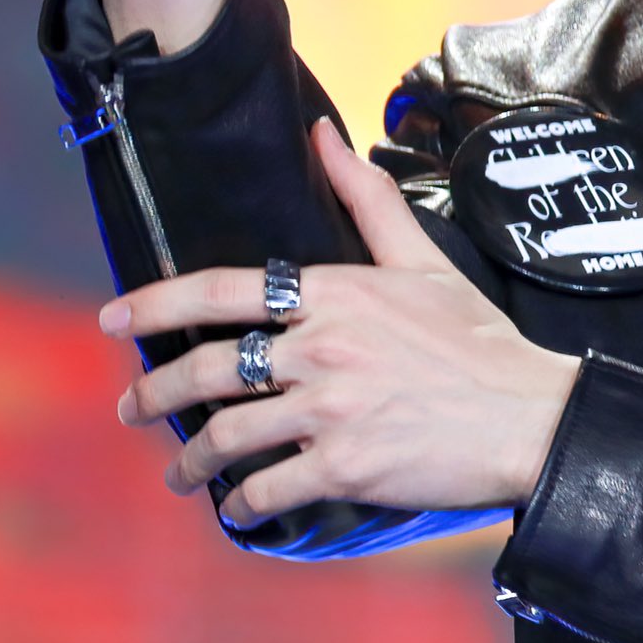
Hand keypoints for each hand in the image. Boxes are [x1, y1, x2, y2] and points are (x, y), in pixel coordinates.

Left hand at [105, 117, 582, 525]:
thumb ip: (366, 197)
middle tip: (132, 409)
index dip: (156, 304)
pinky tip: (237, 509)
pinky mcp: (344, 466)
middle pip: (209, 369)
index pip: (223, 291)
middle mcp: (321, 346)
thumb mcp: (421, 260)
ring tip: (181, 474)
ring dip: (192, 462)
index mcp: (334, 292)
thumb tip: (323, 133)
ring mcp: (329, 409)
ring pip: (228, 435)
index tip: (113, 319)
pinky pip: (267, 489)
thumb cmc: (478, 339)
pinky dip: (241, 505)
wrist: (528, 415)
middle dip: (155, 394)